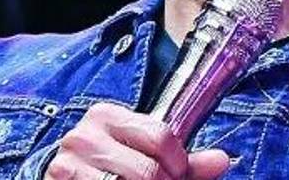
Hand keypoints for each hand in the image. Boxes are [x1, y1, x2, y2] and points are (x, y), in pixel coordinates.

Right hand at [44, 102, 228, 179]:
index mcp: (106, 115)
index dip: (179, 164)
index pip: (161, 137)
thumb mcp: (143, 157)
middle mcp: (83, 136)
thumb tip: (221, 159)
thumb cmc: (108, 170)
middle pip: (147, 172)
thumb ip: (183, 162)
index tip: (177, 173)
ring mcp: (67, 164)